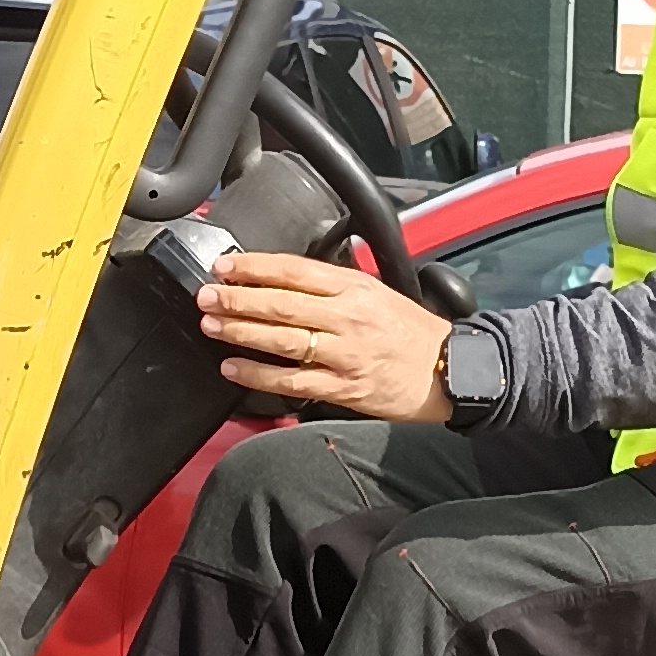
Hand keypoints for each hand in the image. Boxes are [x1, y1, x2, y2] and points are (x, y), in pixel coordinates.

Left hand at [197, 248, 451, 421]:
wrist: (449, 371)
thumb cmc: (412, 332)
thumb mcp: (377, 291)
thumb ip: (334, 283)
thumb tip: (284, 275)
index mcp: (355, 288)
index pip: (295, 271)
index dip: (255, 267)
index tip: (225, 267)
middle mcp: (348, 318)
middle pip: (281, 304)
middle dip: (237, 299)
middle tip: (207, 296)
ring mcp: (344, 355)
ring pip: (282, 341)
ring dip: (240, 332)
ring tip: (211, 326)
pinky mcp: (343, 388)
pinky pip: (292, 381)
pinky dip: (258, 375)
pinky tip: (233, 368)